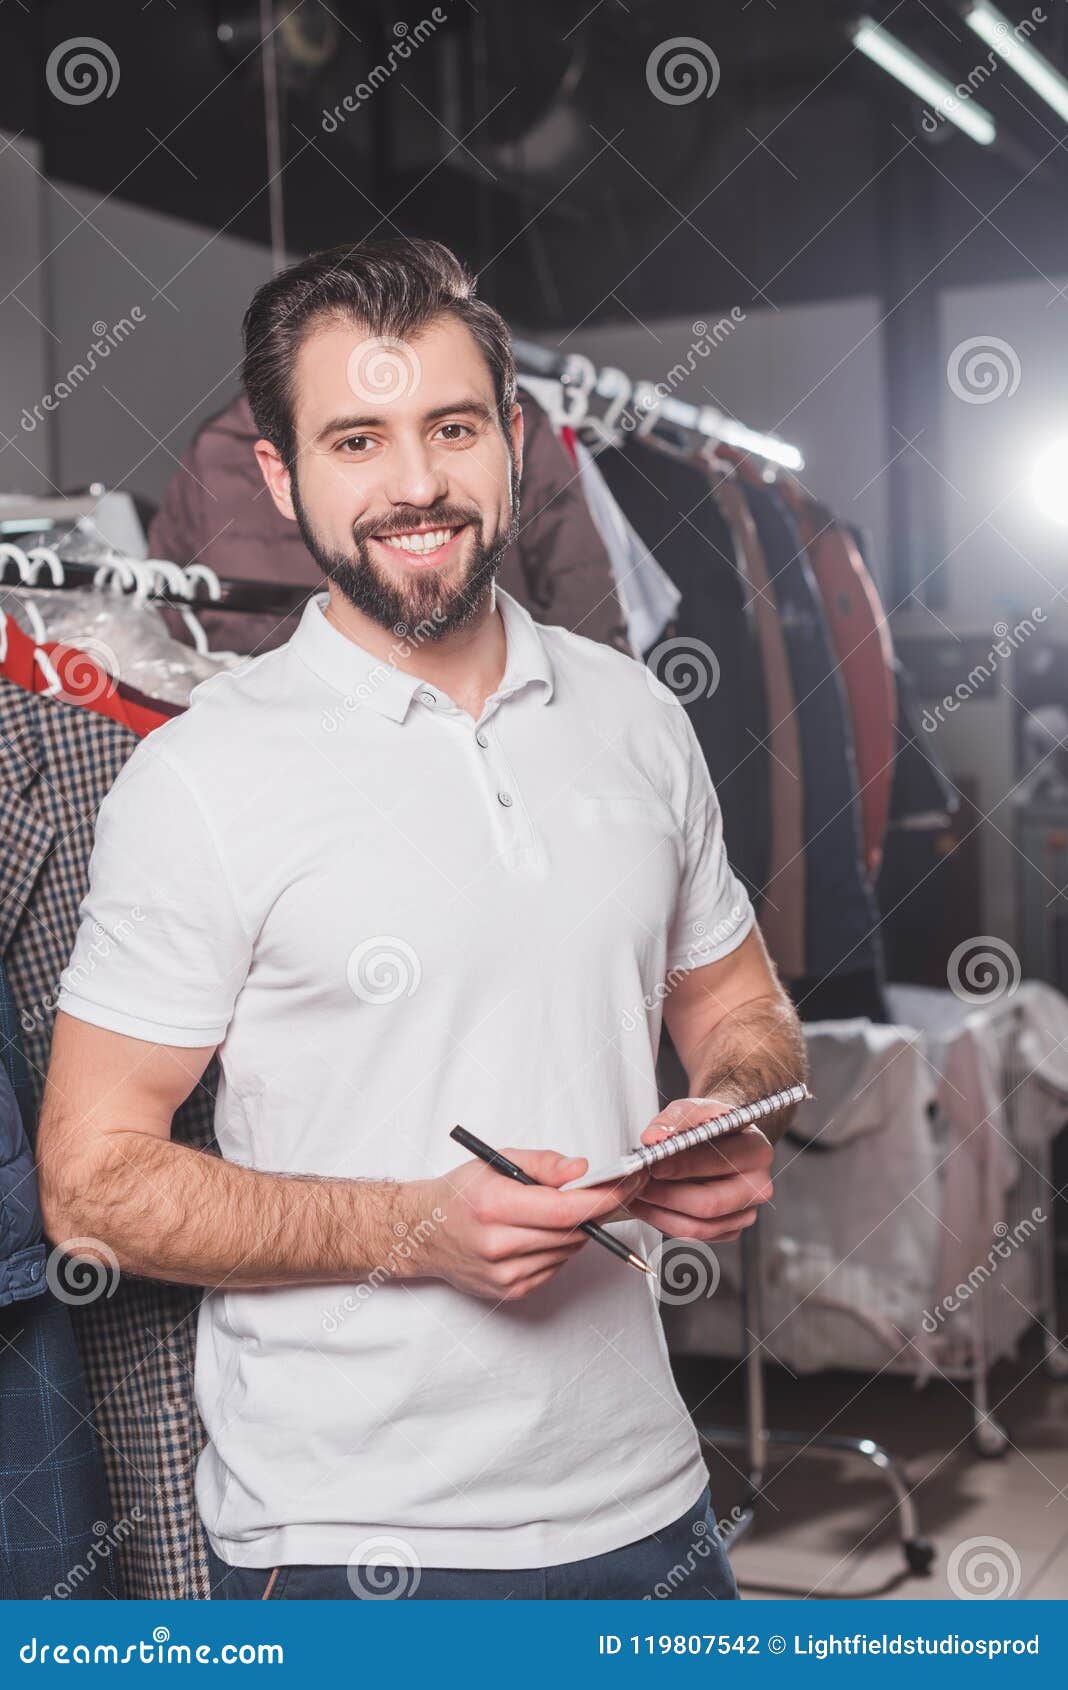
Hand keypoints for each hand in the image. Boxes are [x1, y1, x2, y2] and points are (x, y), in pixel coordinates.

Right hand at [414, 1150, 648, 1301]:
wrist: (422, 1234)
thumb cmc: (460, 1194)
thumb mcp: (497, 1162)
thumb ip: (543, 1164)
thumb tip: (583, 1171)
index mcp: (495, 1207)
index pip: (565, 1209)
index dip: (603, 1198)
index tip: (629, 1184)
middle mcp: (499, 1245)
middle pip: (573, 1232)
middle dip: (596, 1210)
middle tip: (608, 1189)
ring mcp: (505, 1274)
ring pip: (568, 1250)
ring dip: (575, 1229)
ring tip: (554, 1210)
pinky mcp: (511, 1291)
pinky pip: (555, 1266)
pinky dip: (558, 1247)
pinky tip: (537, 1232)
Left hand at [627, 1096, 773, 1242]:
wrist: (721, 1138)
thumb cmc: (709, 1125)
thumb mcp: (692, 1109)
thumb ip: (673, 1121)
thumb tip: (653, 1139)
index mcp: (757, 1151)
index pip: (717, 1164)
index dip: (680, 1167)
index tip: (652, 1165)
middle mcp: (758, 1185)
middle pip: (708, 1204)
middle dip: (666, 1196)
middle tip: (639, 1185)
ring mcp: (746, 1212)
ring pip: (699, 1227)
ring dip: (660, 1214)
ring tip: (638, 1196)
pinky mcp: (731, 1229)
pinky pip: (695, 1236)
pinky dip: (666, 1223)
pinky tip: (650, 1206)